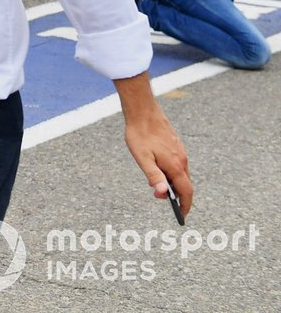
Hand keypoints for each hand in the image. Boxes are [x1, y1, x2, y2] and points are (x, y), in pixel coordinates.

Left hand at [117, 74, 192, 218]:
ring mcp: (180, 151)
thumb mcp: (142, 158)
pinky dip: (173, 173)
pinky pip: (178, 164)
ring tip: (159, 186)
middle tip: (164, 200)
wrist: (142, 110)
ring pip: (181, 173)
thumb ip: (153, 176)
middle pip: (185, 184)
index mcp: (175, 165)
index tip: (182, 216)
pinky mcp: (176, 145)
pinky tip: (160, 170)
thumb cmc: (139, 135)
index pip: (186, 191)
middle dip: (178, 196)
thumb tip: (162, 194)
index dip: (186, 205)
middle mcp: (182, 159)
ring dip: (174, 183)